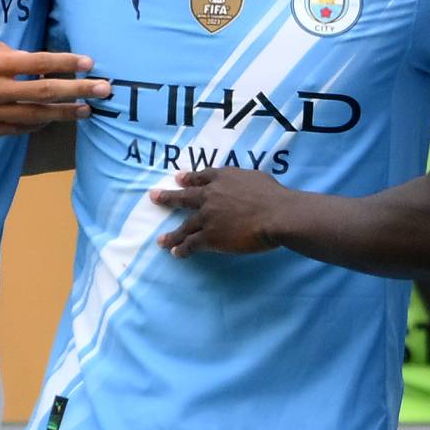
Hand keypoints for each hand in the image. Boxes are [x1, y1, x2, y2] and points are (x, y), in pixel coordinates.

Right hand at [0, 38, 109, 138]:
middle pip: (45, 91)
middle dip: (78, 91)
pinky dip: (34, 126)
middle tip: (104, 90)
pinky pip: (15, 130)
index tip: (90, 63)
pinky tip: (50, 123)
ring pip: (35, 115)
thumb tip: (20, 59)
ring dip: (63, 113)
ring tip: (87, 112)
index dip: (66, 63)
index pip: (38, 62)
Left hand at [150, 168, 288, 255]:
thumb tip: (247, 186)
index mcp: (223, 178)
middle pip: (185, 196)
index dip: (189, 178)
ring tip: (161, 240)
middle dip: (167, 197)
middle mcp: (210, 195)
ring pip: (185, 226)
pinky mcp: (209, 236)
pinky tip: (175, 253)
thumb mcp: (257, 178)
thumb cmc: (274, 196)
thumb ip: (245, 182)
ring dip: (172, 234)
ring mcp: (207, 216)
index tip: (178, 178)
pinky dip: (181, 249)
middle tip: (154, 196)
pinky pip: (191, 244)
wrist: (275, 215)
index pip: (201, 177)